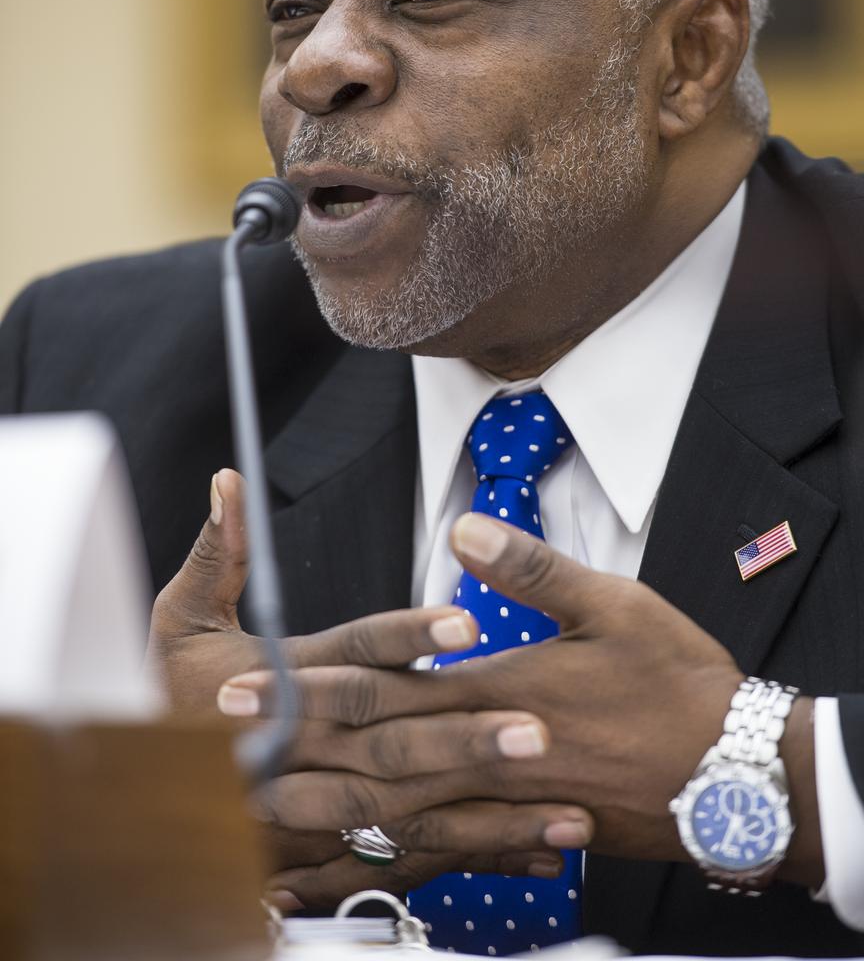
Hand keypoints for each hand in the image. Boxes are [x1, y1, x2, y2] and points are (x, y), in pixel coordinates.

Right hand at [148, 473, 593, 906]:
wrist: (142, 795)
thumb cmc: (166, 697)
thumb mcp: (176, 621)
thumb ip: (216, 554)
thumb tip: (229, 481)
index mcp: (280, 685)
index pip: (352, 658)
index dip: (408, 638)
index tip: (468, 626)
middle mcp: (304, 751)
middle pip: (390, 746)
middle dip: (465, 741)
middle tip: (538, 731)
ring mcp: (316, 810)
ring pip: (408, 816)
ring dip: (488, 817)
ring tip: (564, 809)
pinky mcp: (328, 851)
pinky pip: (408, 860)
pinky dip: (474, 859)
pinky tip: (537, 854)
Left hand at [229, 512, 743, 867]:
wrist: (735, 778)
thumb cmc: (677, 685)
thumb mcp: (614, 605)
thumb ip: (531, 570)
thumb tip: (464, 531)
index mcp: (498, 689)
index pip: (383, 687)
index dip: (308, 685)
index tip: (247, 680)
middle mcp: (486, 752)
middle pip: (368, 752)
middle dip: (289, 743)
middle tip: (223, 740)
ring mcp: (503, 803)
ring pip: (393, 810)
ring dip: (321, 800)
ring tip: (261, 798)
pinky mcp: (524, 831)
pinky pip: (442, 850)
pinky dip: (389, 853)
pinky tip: (356, 857)